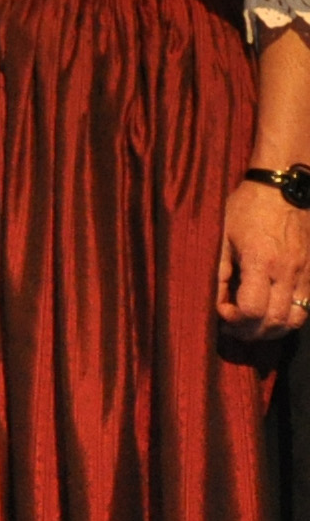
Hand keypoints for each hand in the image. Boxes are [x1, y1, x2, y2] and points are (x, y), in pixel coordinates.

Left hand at [218, 180, 309, 333]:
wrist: (284, 187)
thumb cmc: (247, 208)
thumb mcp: (223, 237)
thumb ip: (220, 273)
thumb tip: (218, 302)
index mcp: (261, 263)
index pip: (253, 311)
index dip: (235, 320)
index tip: (223, 312)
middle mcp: (288, 272)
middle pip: (276, 322)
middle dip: (252, 332)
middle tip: (235, 327)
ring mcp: (305, 272)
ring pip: (297, 319)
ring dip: (274, 329)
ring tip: (255, 324)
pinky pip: (308, 305)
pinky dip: (290, 316)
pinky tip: (273, 310)